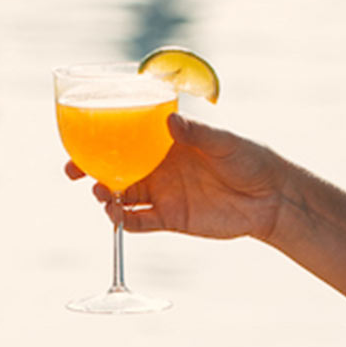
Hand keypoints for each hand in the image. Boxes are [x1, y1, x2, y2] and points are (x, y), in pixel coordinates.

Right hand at [64, 114, 285, 242]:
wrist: (271, 199)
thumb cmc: (250, 160)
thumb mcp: (223, 142)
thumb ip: (195, 133)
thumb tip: (170, 123)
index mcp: (166, 144)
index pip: (125, 140)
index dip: (100, 141)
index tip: (80, 142)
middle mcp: (159, 169)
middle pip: (114, 170)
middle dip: (90, 171)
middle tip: (74, 173)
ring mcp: (163, 195)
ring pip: (122, 197)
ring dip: (105, 197)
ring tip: (102, 195)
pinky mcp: (170, 220)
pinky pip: (139, 223)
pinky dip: (124, 222)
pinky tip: (117, 217)